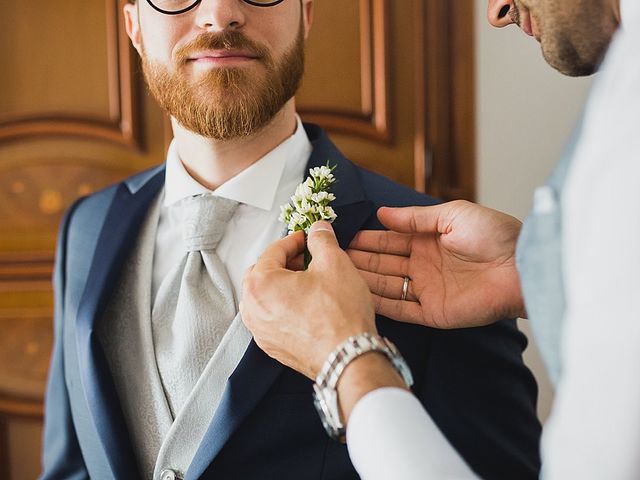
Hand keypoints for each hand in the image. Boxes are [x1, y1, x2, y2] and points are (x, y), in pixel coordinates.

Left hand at [241, 222, 375, 379]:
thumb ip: (322, 240)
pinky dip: (285, 307)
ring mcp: (260, 331)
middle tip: (308, 259)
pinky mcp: (272, 347)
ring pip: (266, 297)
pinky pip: (272, 318)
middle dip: (285, 263)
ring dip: (284, 285)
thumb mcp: (335, 263)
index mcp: (260, 283)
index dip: (294, 241)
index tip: (307, 239)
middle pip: (264, 273)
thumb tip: (318, 229)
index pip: (274, 251)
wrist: (348, 358)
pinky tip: (308, 306)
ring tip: (309, 283)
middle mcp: (252, 308)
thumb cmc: (339, 314)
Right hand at [347, 200, 525, 328]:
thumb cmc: (493, 234)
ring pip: (387, 286)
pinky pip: (402, 310)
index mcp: (428, 241)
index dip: (367, 239)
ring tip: (337, 276)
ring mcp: (428, 290)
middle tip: (330, 257)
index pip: (389, 240)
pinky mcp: (434, 313)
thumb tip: (382, 213)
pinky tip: (359, 298)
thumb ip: (415, 217)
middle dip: (358, 260)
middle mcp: (423, 266)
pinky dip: (381, 305)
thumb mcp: (452, 215)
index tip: (342, 237)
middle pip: (383, 263)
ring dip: (364, 281)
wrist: (521, 267)